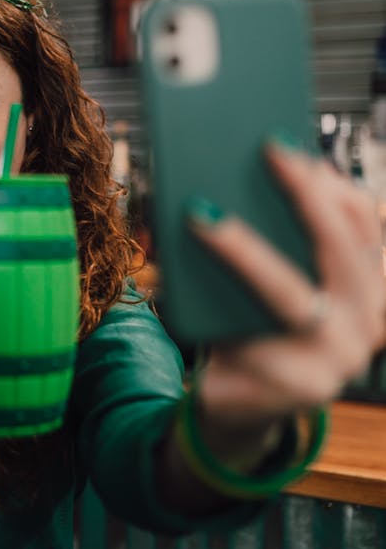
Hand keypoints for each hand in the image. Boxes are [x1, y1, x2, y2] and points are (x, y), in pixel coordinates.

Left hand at [189, 140, 385, 425]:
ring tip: (200, 212)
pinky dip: (218, 302)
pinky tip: (181, 273)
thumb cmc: (258, 329)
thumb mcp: (279, 280)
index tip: (287, 143)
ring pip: (289, 293)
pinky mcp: (295, 388)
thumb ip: (279, 238)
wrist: (241, 405)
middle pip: (339, 249)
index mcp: (371, 287)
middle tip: (263, 153)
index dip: (329, 181)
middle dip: (303, 195)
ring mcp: (336, 361)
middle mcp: (366, 324)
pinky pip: (252, 335)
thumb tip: (236, 172)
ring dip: (243, 250)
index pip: (364, 223)